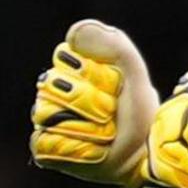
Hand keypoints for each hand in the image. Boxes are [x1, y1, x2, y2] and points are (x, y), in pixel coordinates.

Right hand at [29, 21, 158, 186]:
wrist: (143, 152)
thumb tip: (71, 35)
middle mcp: (55, 94)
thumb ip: (112, 44)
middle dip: (88, 100)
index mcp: (71, 70)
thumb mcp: (133, 69)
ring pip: (47, 114)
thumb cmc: (140, 111)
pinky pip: (44, 144)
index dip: (90, 73)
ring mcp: (48, 122)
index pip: (63, 58)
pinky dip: (72, 149)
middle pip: (51, 85)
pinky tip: (92, 151)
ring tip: (103, 132)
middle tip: (110, 112)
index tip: (113, 86)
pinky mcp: (47, 151)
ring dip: (84, 126)